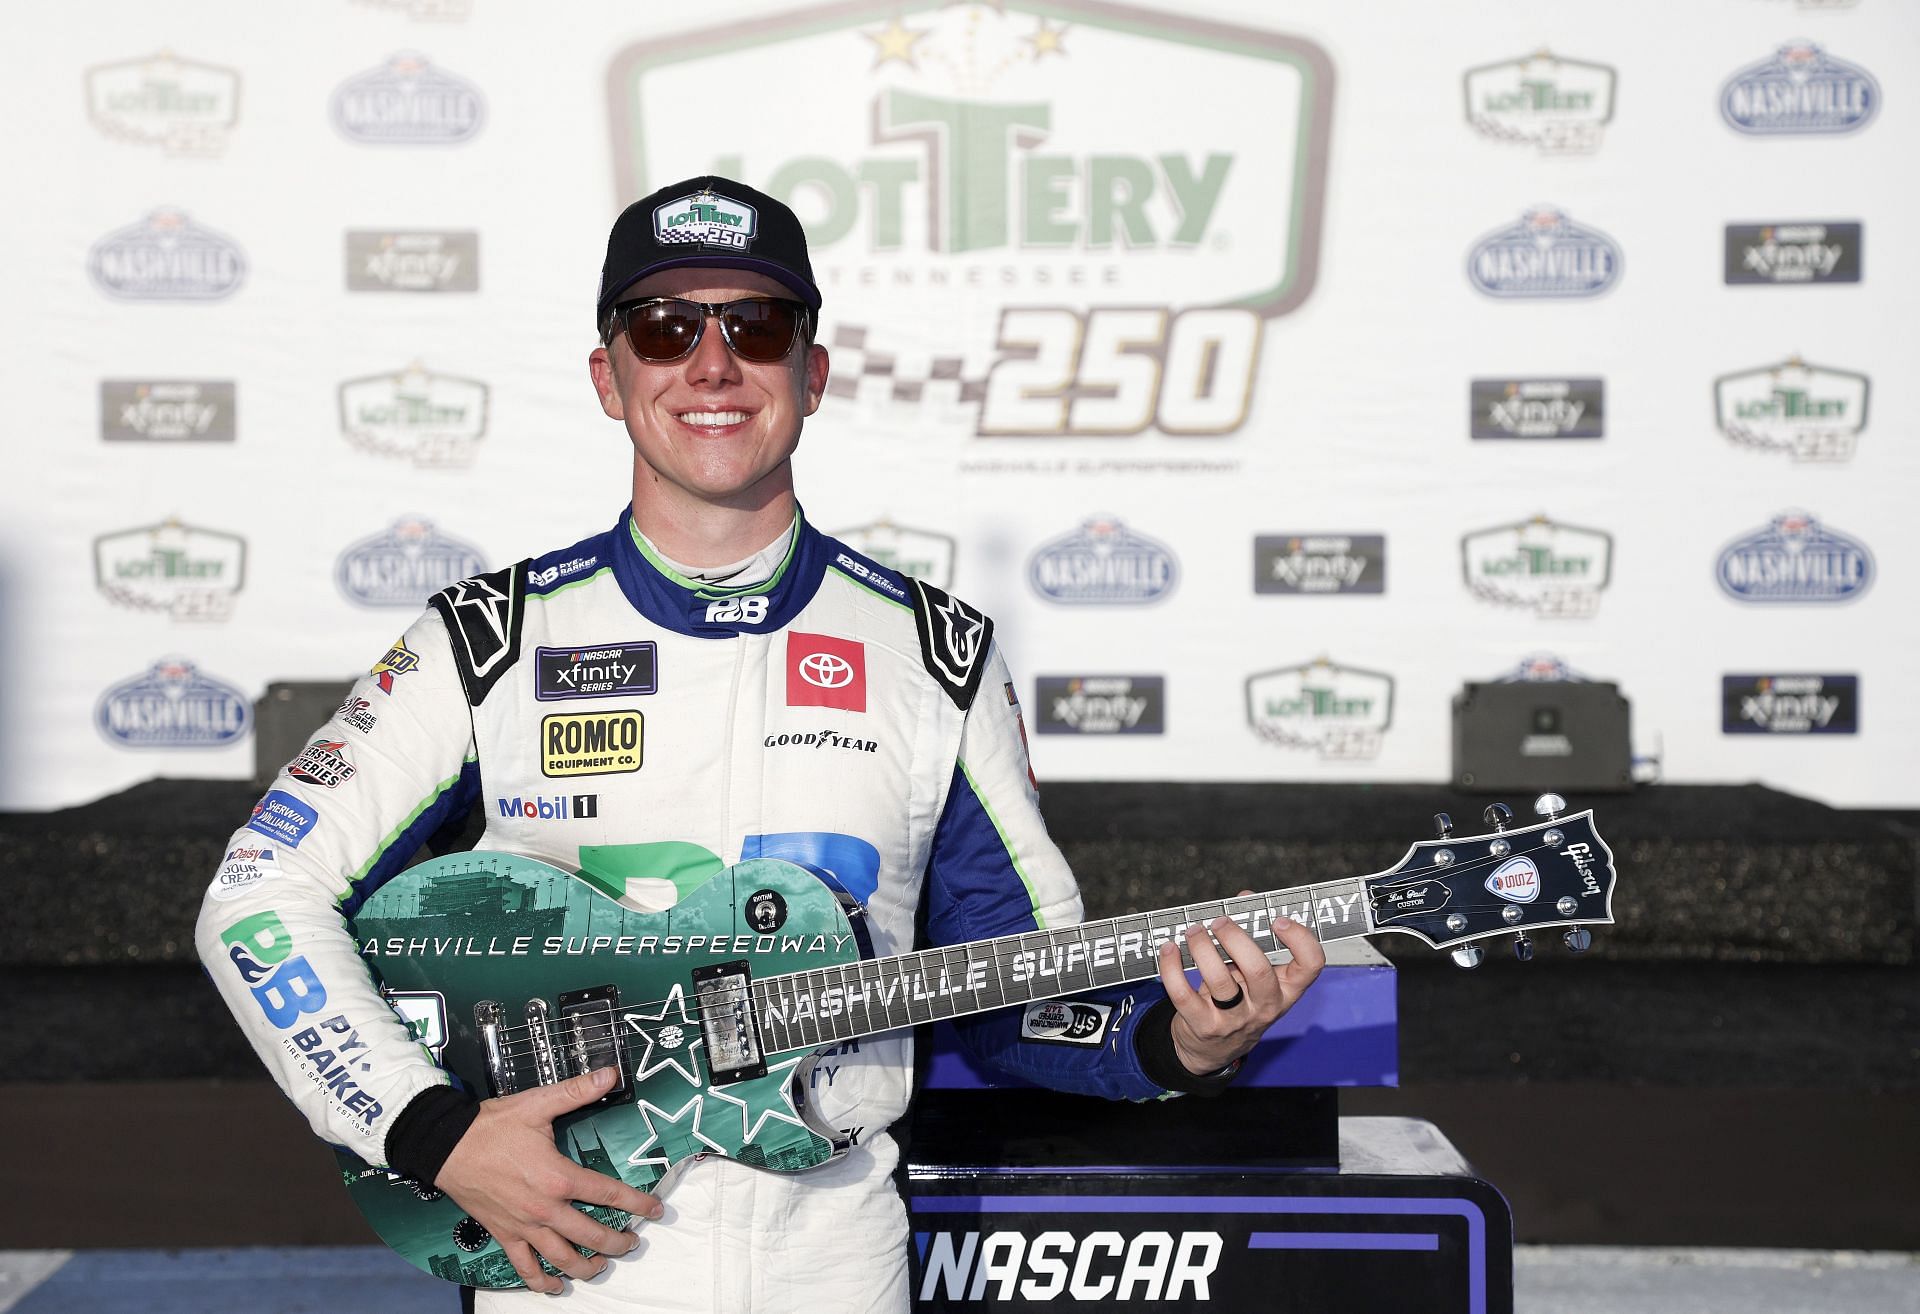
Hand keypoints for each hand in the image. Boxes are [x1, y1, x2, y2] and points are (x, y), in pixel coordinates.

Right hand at [433, 1066, 663, 1293]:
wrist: (447, 1146)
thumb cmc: (492, 1126)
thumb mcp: (538, 1103)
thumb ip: (577, 1091)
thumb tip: (609, 1074)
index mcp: (558, 1177)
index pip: (608, 1194)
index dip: (636, 1203)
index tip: (655, 1210)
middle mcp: (545, 1208)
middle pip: (591, 1235)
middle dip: (617, 1242)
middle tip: (632, 1242)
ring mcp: (524, 1226)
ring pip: (562, 1257)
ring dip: (586, 1266)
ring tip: (602, 1264)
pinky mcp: (504, 1234)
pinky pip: (524, 1267)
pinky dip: (541, 1282)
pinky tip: (556, 1287)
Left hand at [1155, 894, 1325, 1076]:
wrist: (1213, 1049)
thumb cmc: (1238, 997)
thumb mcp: (1252, 974)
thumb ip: (1252, 935)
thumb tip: (1245, 898)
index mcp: (1286, 989)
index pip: (1311, 966)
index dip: (1299, 939)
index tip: (1277, 919)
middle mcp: (1265, 1006)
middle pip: (1258, 970)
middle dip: (1236, 939)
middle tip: (1219, 922)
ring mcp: (1235, 1019)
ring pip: (1220, 981)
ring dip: (1202, 948)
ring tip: (1193, 931)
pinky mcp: (1203, 1026)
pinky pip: (1183, 994)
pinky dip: (1171, 967)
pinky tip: (1169, 950)